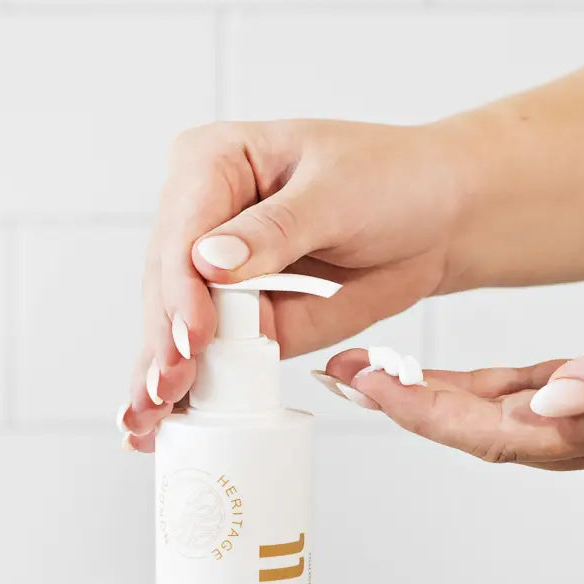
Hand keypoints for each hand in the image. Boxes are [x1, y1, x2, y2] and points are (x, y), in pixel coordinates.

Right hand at [120, 118, 471, 450]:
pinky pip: (208, 356)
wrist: (435, 221)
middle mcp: (201, 219)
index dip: (182, 289)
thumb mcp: (335, 194)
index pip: (183, 233)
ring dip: (160, 376)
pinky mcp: (239, 319)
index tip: (192, 336)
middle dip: (163, 342)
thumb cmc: (391, 183)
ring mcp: (215, 275)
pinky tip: (163, 419)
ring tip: (148, 419)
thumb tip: (210, 263)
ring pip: (173, 328)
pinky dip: (190, 389)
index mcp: (213, 164)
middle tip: (164, 391)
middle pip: (168, 287)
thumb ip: (273, 231)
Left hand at [322, 214, 583, 471]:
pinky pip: (532, 394)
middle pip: (487, 434)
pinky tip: (451, 374)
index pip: (501, 435)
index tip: (369, 386)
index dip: (428, 414)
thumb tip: (553, 406)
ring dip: (438, 399)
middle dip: (413, 408)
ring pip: (503, 418)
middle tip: (348, 376)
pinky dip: (484, 386)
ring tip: (377, 374)